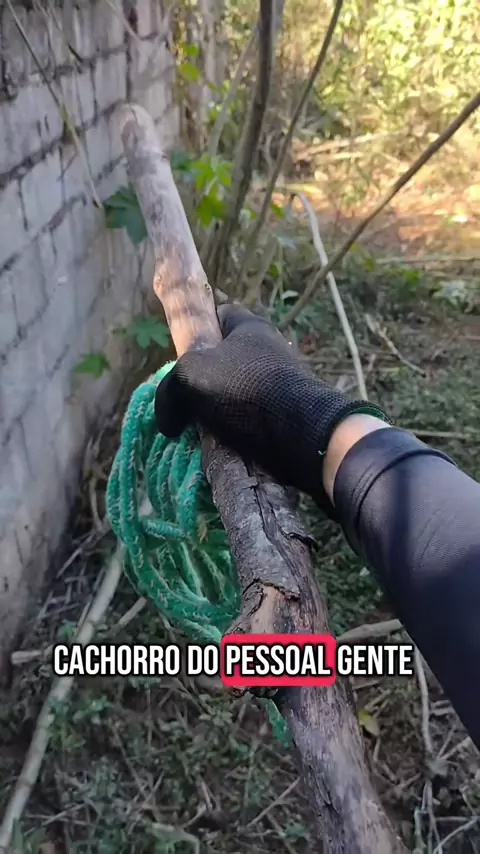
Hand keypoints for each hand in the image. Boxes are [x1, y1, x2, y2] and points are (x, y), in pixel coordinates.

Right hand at [154, 305, 388, 513]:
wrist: (301, 432)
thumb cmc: (245, 388)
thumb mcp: (190, 376)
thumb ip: (169, 390)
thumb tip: (167, 422)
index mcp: (250, 327)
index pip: (221, 313)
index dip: (200, 326)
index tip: (183, 350)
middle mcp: (270, 350)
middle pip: (227, 357)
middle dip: (206, 379)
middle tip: (186, 399)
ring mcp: (282, 382)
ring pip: (239, 392)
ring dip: (220, 411)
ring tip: (202, 430)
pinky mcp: (288, 414)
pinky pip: (253, 419)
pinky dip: (238, 432)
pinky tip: (224, 446)